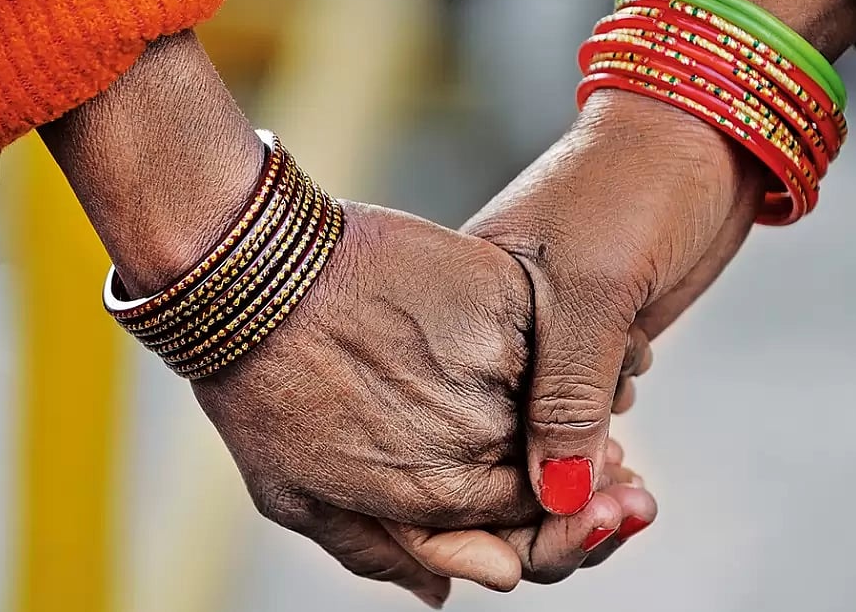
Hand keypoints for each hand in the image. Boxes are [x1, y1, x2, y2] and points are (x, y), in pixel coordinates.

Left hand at [190, 201, 655, 604]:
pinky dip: (567, 339)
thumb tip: (445, 594)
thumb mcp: (296, 496)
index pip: (529, 524)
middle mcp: (481, 435)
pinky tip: (561, 339)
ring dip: (580, 399)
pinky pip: (559, 329)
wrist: (250, 275)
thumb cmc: (260, 389)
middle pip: (558, 466)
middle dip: (591, 469)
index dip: (562, 516)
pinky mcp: (504, 295)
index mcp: (439, 493)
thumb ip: (377, 551)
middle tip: (605, 454)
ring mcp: (496, 363)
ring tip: (578, 388)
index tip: (583, 495)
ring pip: (566, 396)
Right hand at [464, 89, 761, 513]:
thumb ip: (569, 394)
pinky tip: (628, 461)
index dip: (502, 494)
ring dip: (585, 473)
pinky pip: (580, 417)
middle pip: (497, 450)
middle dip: (553, 496)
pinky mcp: (584, 340)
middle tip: (618, 514)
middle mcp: (492, 334)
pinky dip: (601, 445)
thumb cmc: (634, 187)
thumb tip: (557, 497)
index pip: (458, 428)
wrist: (698, 130)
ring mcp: (539, 338)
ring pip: (543, 439)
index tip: (561, 530)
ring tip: (630, 498)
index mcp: (466, 312)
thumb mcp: (595, 291)